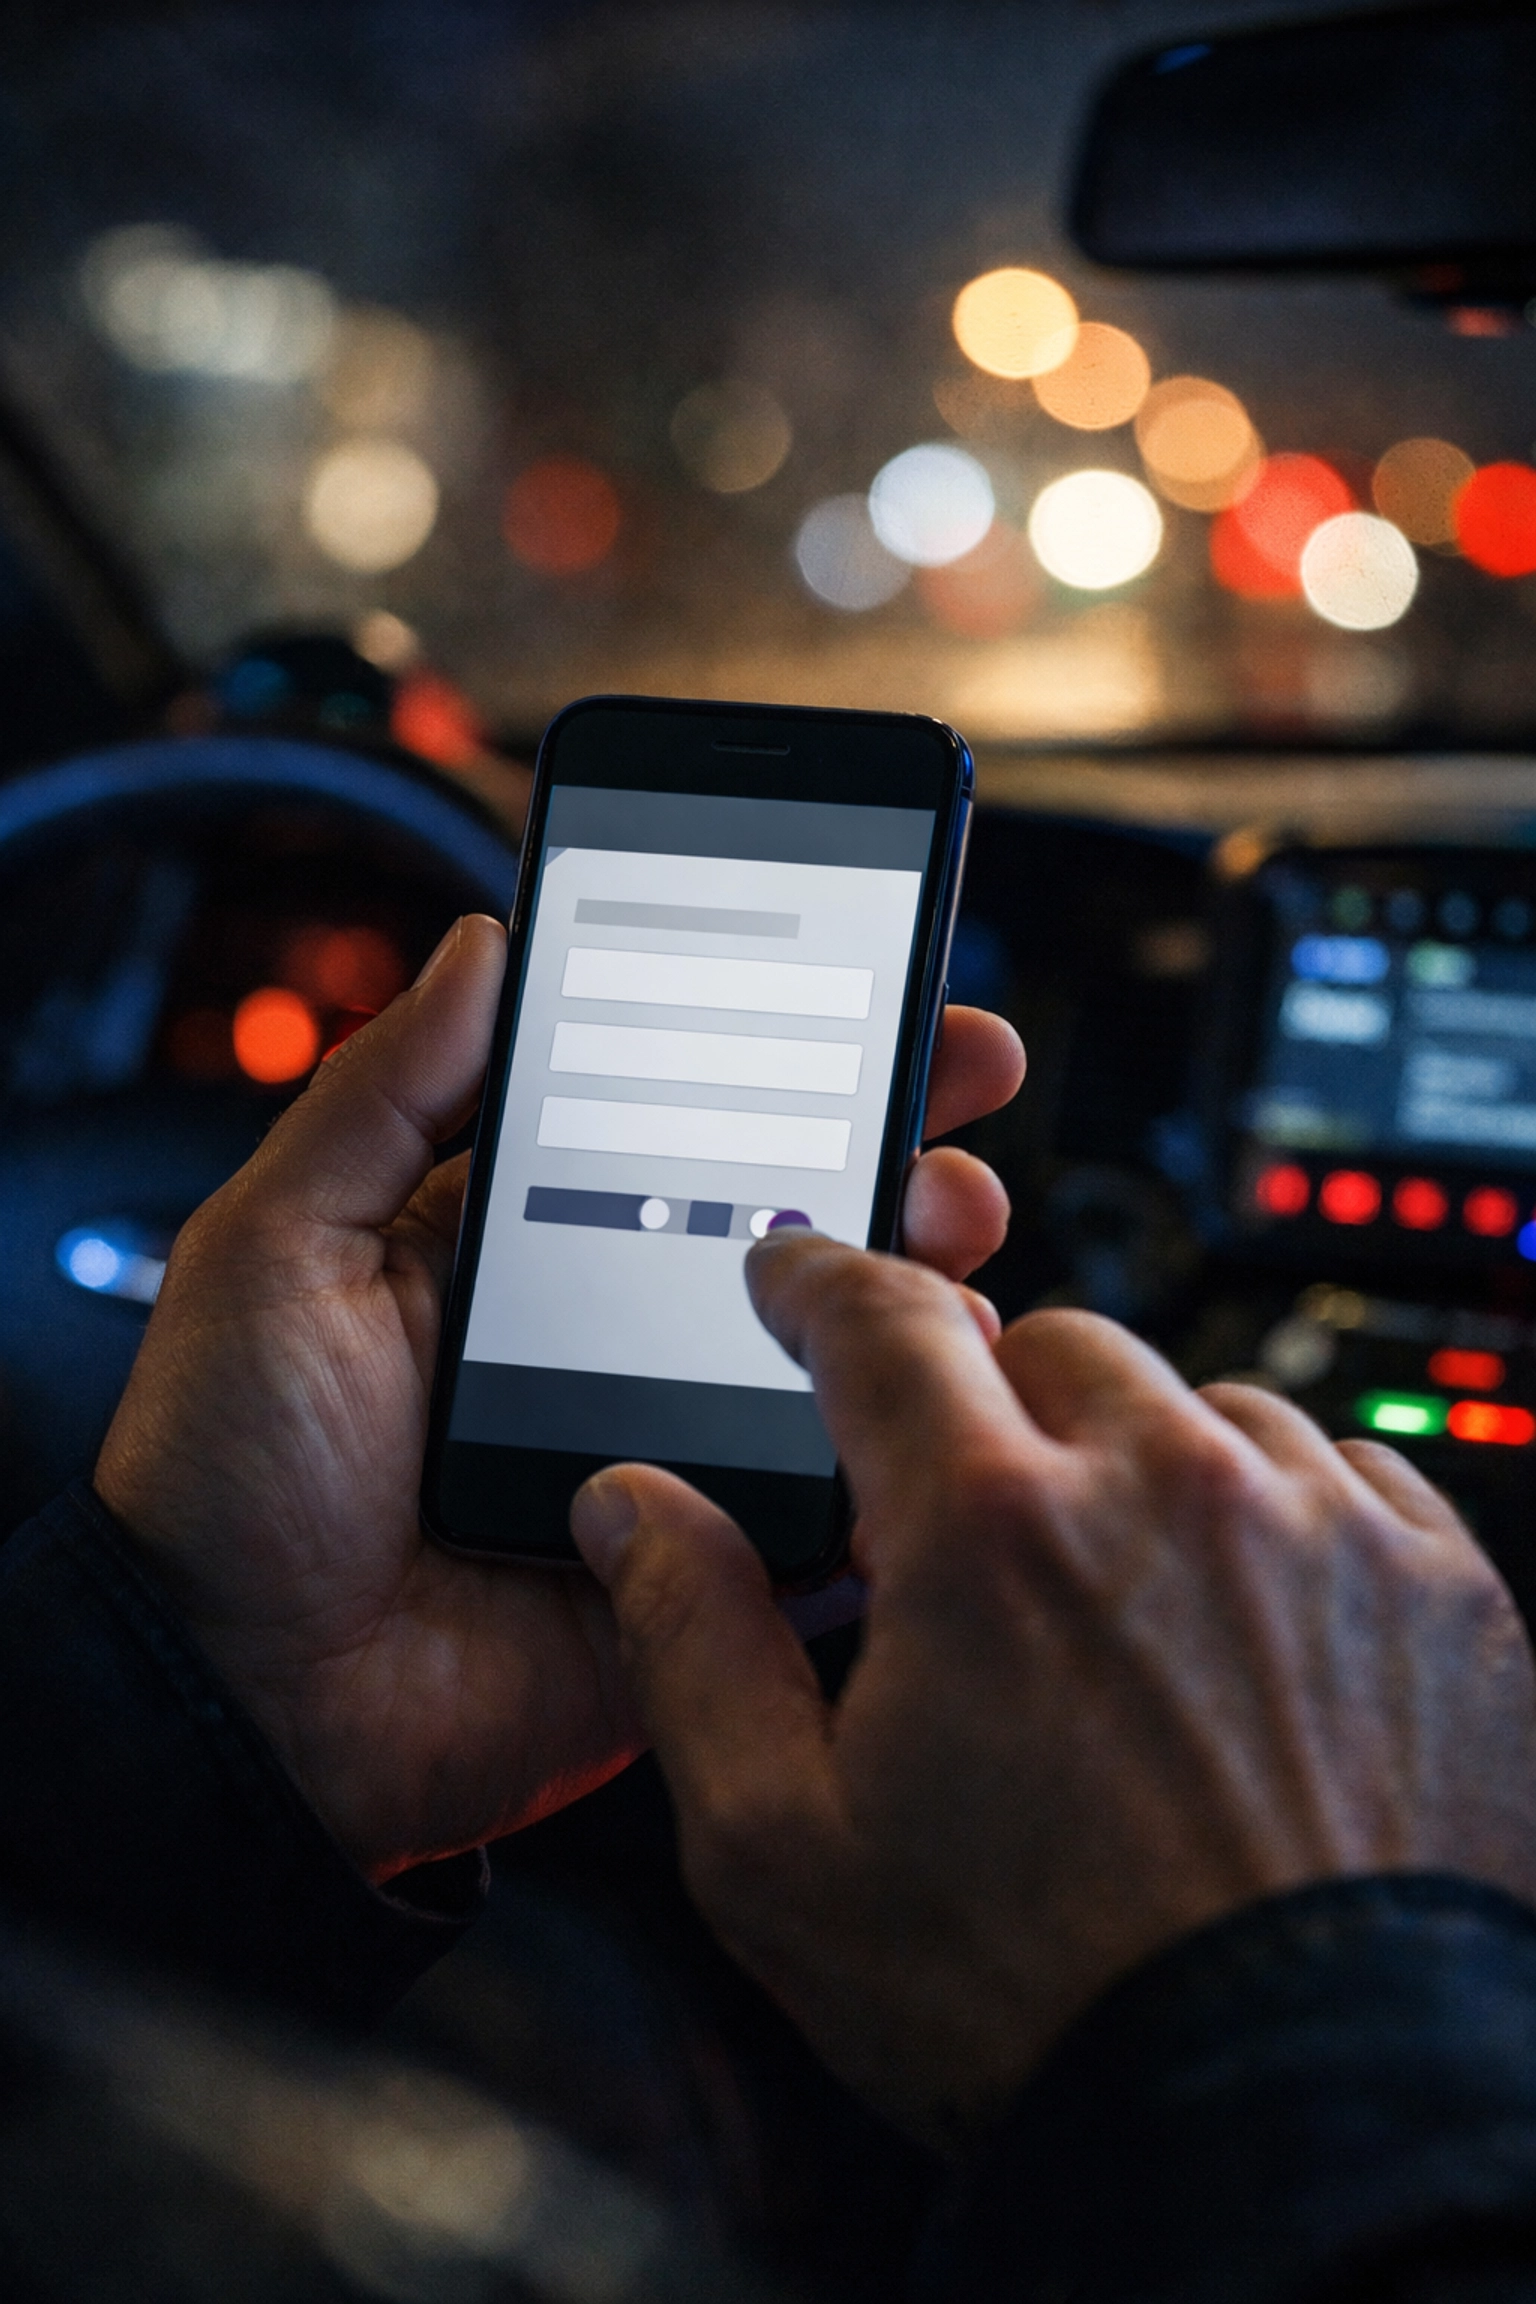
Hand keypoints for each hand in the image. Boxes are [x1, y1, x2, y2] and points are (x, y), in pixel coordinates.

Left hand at [96, 917, 1023, 1884]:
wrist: (240, 1704)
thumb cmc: (225, 1473)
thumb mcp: (280, 1245)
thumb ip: (385, 1095)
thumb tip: (481, 943)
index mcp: (522, 1243)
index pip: (679, 1119)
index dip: (780, 1051)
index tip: (873, 986)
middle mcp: (615, 1332)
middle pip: (789, 1221)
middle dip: (893, 1142)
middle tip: (961, 1085)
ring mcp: (671, 1447)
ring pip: (834, 1351)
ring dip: (917, 1282)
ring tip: (948, 1238)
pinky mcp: (706, 1564)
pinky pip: (830, 1502)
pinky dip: (896, 1450)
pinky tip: (935, 1393)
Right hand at [571, 1242, 1535, 2150]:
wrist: (1291, 2121)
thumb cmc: (1035, 2002)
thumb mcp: (781, 1849)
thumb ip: (692, 1640)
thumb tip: (633, 1510)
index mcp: (991, 1530)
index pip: (882, 1321)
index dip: (821, 1281)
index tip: (800, 1274)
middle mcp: (1169, 1488)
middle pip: (1052, 1351)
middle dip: (995, 1418)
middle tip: (980, 1544)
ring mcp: (1323, 1527)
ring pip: (1200, 1407)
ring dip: (1143, 1472)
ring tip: (1123, 1620)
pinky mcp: (1440, 1584)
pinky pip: (1340, 1469)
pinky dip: (1279, 1517)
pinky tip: (1247, 1635)